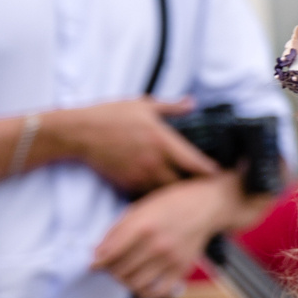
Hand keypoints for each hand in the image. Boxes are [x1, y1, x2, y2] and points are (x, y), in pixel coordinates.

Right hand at [45, 97, 218, 192]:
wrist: (78, 133)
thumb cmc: (110, 116)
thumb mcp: (143, 105)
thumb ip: (171, 107)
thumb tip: (192, 103)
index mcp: (163, 140)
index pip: (196, 163)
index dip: (211, 171)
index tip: (220, 174)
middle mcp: (155, 161)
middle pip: (184, 184)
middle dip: (193, 186)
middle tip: (202, 186)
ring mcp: (140, 175)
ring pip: (166, 192)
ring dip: (175, 192)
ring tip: (183, 191)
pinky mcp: (127, 183)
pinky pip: (148, 194)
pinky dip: (156, 194)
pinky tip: (160, 192)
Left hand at [93, 172, 239, 297]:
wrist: (207, 205)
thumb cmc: (171, 202)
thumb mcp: (140, 207)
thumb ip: (117, 230)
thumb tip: (98, 253)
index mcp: (143, 225)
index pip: (110, 254)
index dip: (97, 262)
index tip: (94, 264)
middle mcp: (157, 244)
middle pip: (121, 270)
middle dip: (110, 271)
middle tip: (110, 266)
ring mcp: (171, 259)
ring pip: (135, 284)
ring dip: (125, 282)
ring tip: (125, 274)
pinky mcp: (182, 269)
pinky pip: (158, 293)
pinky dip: (145, 294)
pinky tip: (142, 285)